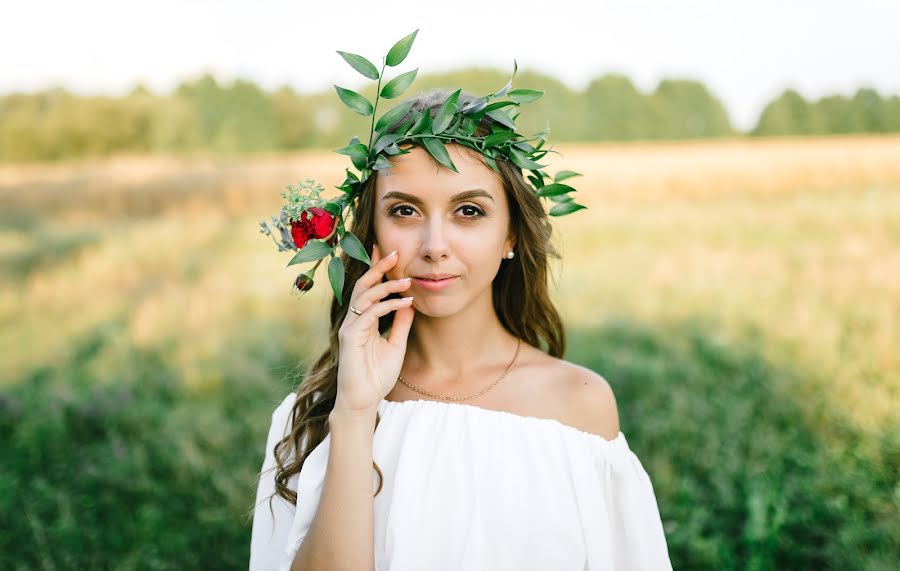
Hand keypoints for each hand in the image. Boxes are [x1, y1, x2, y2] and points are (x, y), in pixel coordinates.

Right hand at [334, 244, 414, 413]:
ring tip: (408, 279)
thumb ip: (400, 324)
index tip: (390, 253)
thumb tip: (409, 303)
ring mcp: (350, 327)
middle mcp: (353, 320)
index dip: (377, 270)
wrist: (362, 401)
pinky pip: (370, 313)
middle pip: (363, 285)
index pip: (368, 288)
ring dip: (387, 285)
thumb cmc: (376, 377)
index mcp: (361, 320)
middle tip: (395, 252)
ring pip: (365, 295)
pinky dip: (389, 305)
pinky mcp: (351, 336)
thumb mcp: (395, 345)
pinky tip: (406, 302)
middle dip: (378, 267)